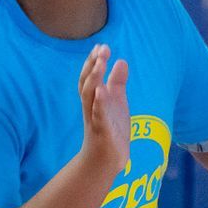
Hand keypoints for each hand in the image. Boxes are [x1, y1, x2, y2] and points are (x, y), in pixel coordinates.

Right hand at [77, 45, 130, 179]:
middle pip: (86, 83)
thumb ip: (117, 83)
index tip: (100, 46)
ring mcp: (95, 120)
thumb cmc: (110, 131)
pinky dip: (100, 103)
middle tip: (101, 49)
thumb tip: (121, 61)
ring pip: (89, 97)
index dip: (92, 62)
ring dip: (94, 79)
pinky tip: (102, 91)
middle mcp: (91, 108)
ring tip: (101, 63)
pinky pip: (98, 117)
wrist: (107, 162)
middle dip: (92, 66)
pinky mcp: (102, 133)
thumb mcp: (117, 103)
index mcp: (94, 100)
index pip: (89, 78)